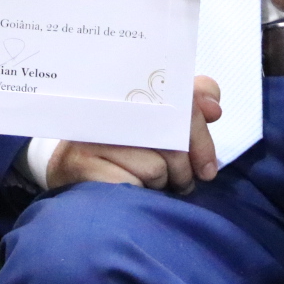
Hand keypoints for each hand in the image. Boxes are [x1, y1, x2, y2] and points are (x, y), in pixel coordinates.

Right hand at [46, 76, 222, 193]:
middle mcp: (109, 105)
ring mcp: (93, 135)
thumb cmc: (124, 146)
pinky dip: (138, 195)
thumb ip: (192, 107)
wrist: (69, 169)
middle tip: (181, 182)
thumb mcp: (160, 122)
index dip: (199, 133)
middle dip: (184, 169)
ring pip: (156, 168)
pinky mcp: (82, 164)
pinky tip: (130, 192)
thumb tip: (214, 107)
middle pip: (171, 140)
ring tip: (149, 185)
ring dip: (160, 185)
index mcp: (131, 88)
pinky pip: (133, 185)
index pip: (178, 100)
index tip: (208, 168)